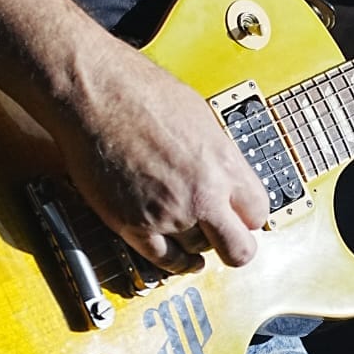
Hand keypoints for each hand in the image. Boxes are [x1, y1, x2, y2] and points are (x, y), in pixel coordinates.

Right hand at [47, 34, 270, 271]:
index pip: (258, 212)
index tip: (241, 214)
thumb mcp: (198, 115)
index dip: (249, 215)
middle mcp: (200, 193)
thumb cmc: (139, 91)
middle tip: (226, 237)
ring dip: (196, 242)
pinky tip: (180, 257)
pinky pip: (164, 261)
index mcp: (222, 162)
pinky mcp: (134, 225)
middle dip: (235, 245)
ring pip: (199, 253)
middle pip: (239, 250)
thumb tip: (225, 174)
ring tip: (186, 223)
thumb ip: (217, 154)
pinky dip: (175, 262)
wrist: (94, 93)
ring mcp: (168, 213)